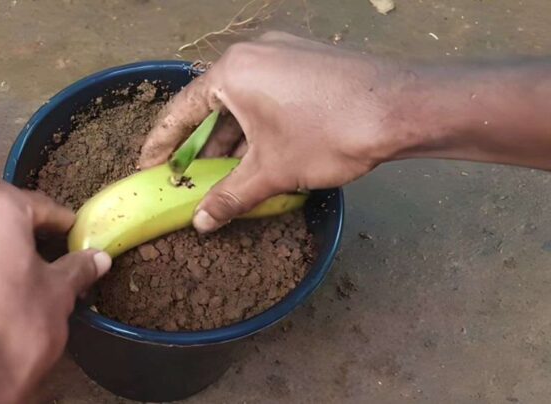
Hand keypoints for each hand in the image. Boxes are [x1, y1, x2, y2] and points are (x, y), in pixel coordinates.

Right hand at [141, 32, 405, 231]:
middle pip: (213, 104)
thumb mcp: (272, 171)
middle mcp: (254, 53)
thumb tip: (202, 223)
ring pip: (245, 101)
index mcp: (232, 72)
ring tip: (226, 175)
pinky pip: (270, 94)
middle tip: (190, 177)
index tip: (149, 167)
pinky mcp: (309, 62)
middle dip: (202, 146)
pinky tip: (263, 154)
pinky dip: (259, 125)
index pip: (181, 110)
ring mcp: (284, 53)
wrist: (402, 108)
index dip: (162, 144)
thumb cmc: (328, 134)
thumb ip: (230, 197)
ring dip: (233, 138)